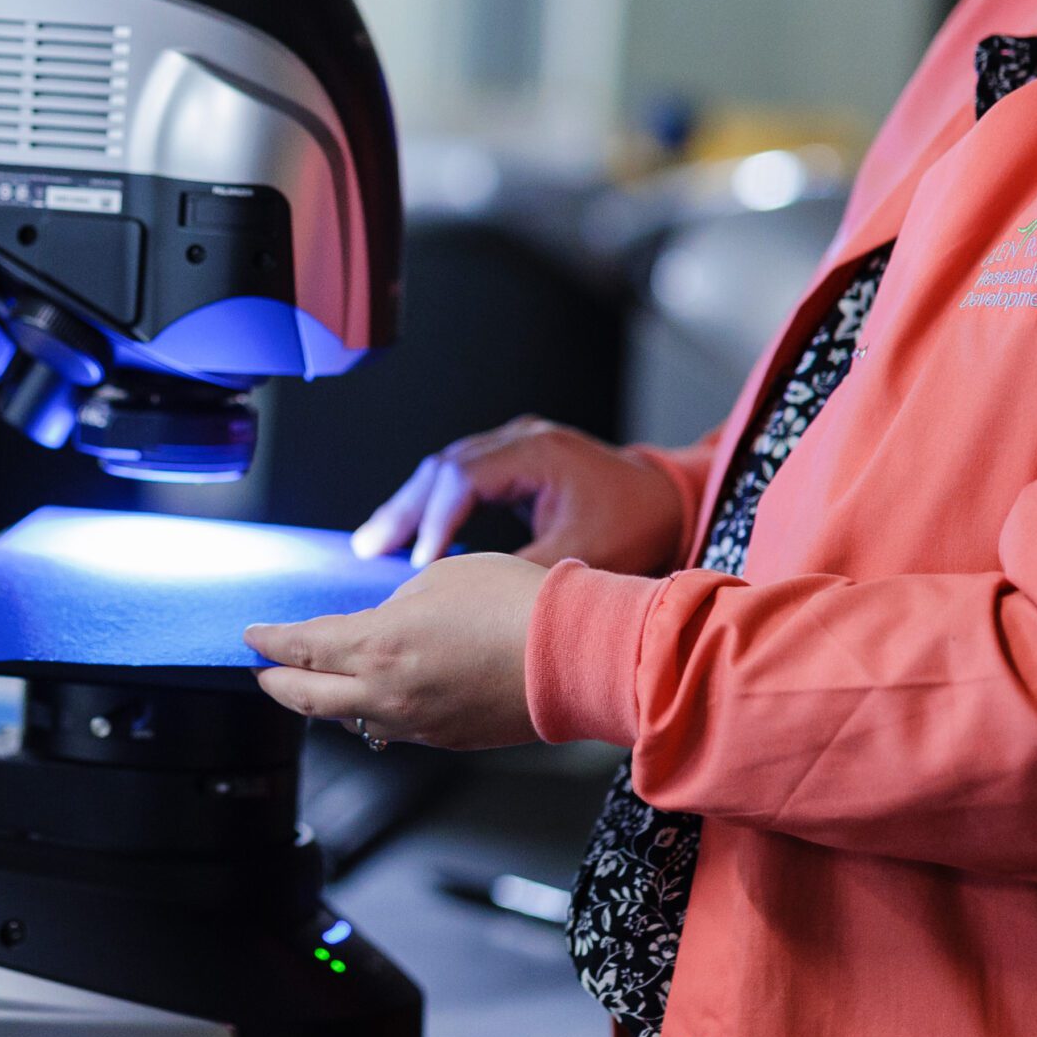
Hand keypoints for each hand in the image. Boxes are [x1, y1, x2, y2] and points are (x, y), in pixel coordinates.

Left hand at [249, 553, 548, 748]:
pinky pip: (391, 729)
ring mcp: (416, 724)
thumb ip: (397, 603)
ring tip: (315, 684)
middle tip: (260, 670)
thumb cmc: (517, 605)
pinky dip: (370, 712)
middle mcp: (387, 694)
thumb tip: (386, 621)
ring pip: (347, 721)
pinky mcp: (446, 739)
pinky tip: (376, 698)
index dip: (268, 640)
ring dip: (323, 701)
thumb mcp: (440, 577)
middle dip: (274, 682)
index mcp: (378, 645)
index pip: (301, 647)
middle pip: (305, 698)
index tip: (251, 635)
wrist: (576, 655)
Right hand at [352, 415, 686, 570]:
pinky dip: (432, 503)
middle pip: (443, 466)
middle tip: (367, 548)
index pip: (465, 477)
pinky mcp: (516, 461)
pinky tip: (409, 531)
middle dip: (403, 509)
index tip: (418, 562)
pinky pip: (460, 476)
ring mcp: (516, 445)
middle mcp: (521, 439)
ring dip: (410, 505)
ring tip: (372, 543)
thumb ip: (526, 570)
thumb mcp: (583, 555)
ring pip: (445, 468)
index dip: (435, 519)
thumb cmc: (637, 525)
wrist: (669, 502)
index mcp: (538, 452)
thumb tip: (472, 596)